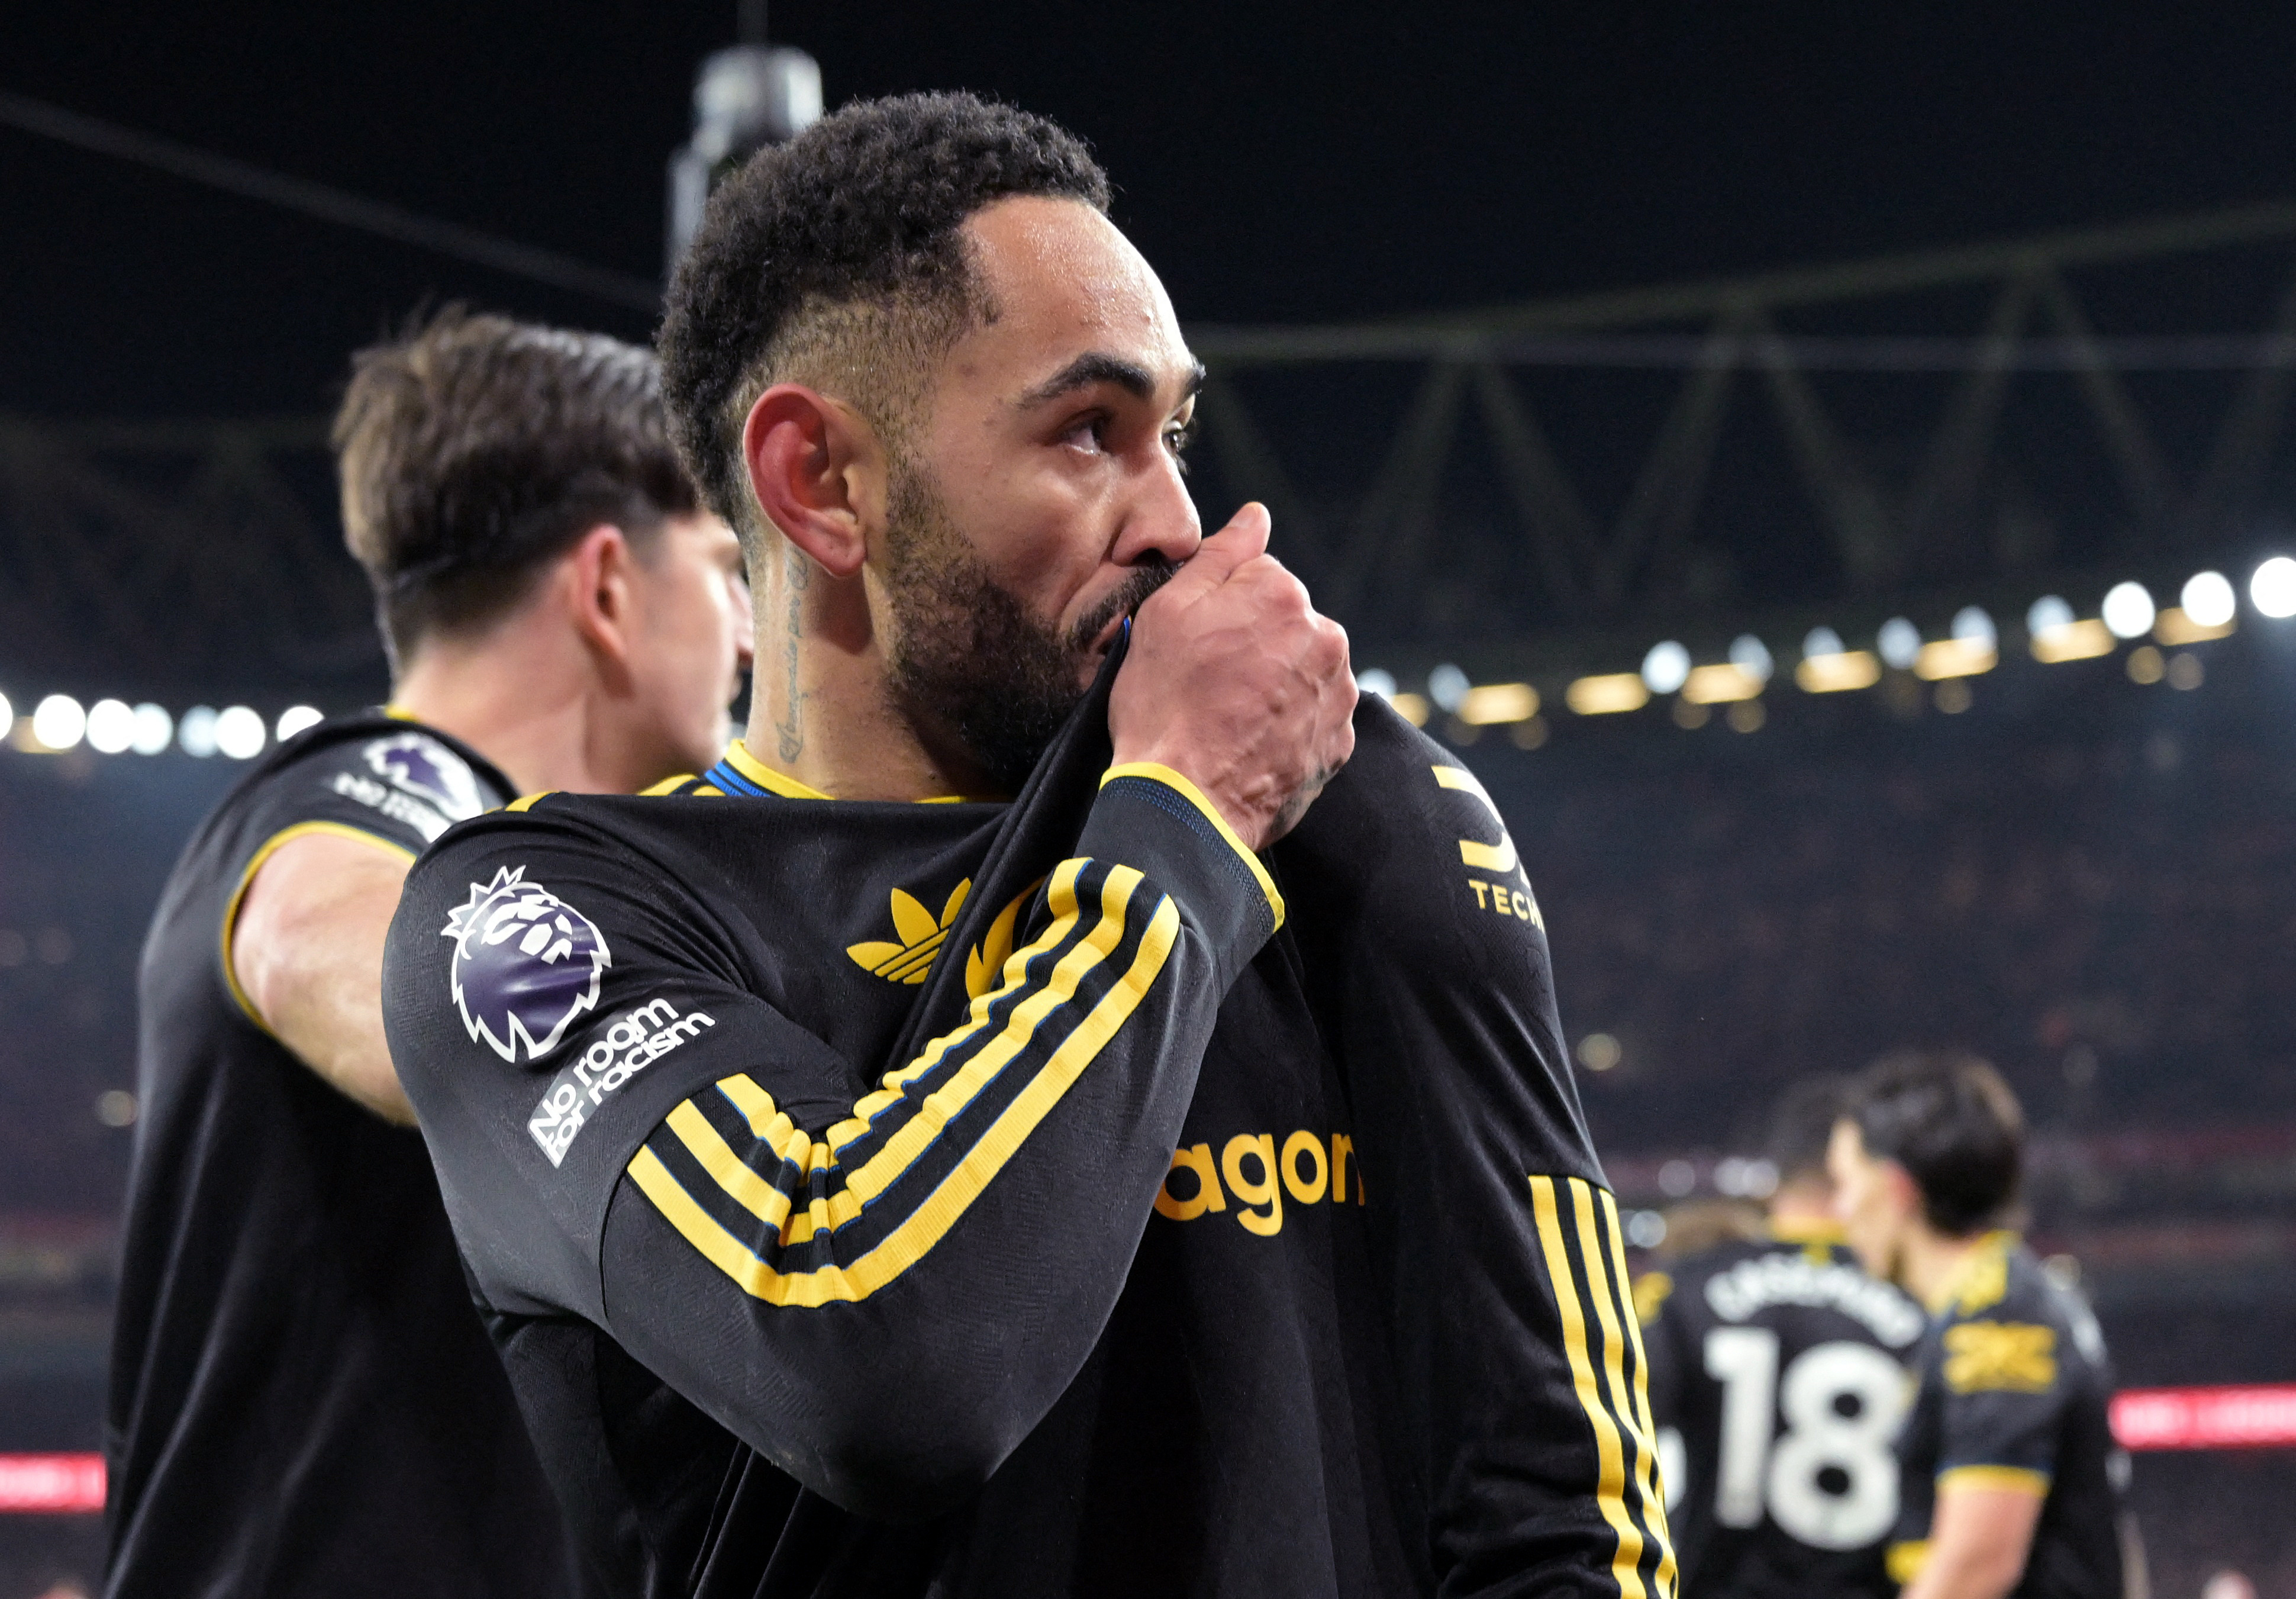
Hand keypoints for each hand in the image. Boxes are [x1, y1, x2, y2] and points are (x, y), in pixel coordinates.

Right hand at [1110, 502, 1354, 850]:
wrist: (1185, 804)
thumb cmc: (1163, 705)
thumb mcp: (1167, 614)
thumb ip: (1219, 556)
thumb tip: (1256, 516)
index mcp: (1284, 596)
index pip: (1257, 576)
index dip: (1220, 607)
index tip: (1197, 643)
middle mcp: (1326, 639)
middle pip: (1286, 622)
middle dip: (1256, 642)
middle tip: (1210, 684)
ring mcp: (1338, 695)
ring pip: (1303, 668)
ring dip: (1276, 682)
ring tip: (1229, 717)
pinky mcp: (1339, 745)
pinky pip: (1313, 717)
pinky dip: (1288, 724)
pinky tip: (1250, 742)